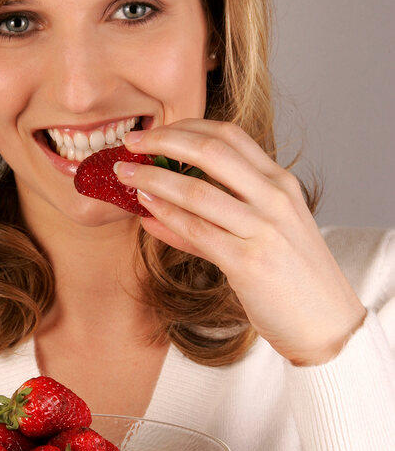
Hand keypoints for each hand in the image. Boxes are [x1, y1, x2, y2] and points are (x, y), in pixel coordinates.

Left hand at [118, 119, 365, 365]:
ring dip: (152, 178)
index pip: (230, 136)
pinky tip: (145, 209)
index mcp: (281, 182)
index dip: (186, 127)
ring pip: (196, 190)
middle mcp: (275, 198)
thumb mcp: (261, 234)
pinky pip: (196, 230)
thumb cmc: (290, 278)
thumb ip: (210, 220)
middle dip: (164, 140)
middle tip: (131, 142)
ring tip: (125, 174)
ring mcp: (263, 228)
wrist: (326, 323)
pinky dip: (165, 215)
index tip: (155, 131)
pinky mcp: (248, 261)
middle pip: (212, 150)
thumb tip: (154, 207)